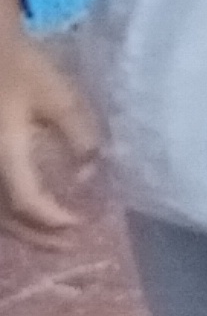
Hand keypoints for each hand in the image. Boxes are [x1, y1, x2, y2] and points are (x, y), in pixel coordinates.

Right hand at [0, 18, 99, 249]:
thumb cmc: (20, 69)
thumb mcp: (59, 99)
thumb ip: (79, 137)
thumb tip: (90, 173)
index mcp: (3, 154)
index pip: (27, 203)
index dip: (53, 220)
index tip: (80, 225)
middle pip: (5, 217)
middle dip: (37, 235)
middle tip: (69, 246)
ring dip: (20, 230)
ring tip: (51, 237)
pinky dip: (8, 212)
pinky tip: (27, 214)